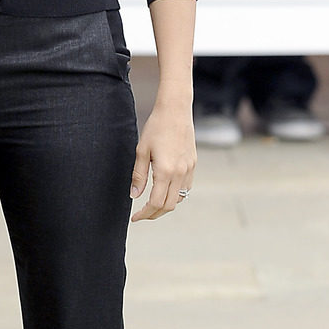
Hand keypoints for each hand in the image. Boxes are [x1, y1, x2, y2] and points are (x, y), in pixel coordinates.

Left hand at [129, 106, 196, 221]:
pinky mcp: (193, 164)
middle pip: (168, 206)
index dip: (144, 214)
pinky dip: (175, 194)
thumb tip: (134, 196)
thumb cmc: (155, 128)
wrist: (175, 111)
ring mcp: (189, 169)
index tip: (134, 217)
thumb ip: (138, 176)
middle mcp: (180, 173)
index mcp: (165, 171)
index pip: (155, 203)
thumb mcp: (141, 151)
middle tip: (141, 215)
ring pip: (179, 198)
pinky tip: (164, 190)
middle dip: (154, 214)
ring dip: (165, 205)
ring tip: (151, 203)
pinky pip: (186, 187)